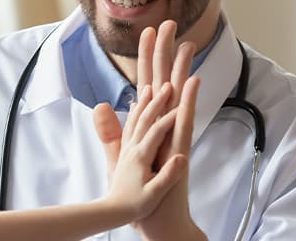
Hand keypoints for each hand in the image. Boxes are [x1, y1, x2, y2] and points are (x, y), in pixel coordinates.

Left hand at [94, 21, 205, 239]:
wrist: (155, 215)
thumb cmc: (140, 187)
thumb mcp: (120, 153)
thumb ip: (110, 130)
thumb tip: (101, 105)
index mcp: (149, 122)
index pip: (147, 82)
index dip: (145, 59)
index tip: (146, 32)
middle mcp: (164, 123)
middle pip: (164, 80)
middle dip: (164, 52)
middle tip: (168, 23)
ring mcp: (173, 134)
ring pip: (178, 94)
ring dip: (182, 68)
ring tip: (187, 42)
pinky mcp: (179, 148)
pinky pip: (184, 120)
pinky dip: (189, 100)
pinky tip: (191, 80)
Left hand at [98, 83, 187, 220]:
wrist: (114, 211)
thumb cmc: (135, 206)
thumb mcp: (154, 194)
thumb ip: (167, 176)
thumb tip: (182, 158)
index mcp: (141, 156)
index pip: (156, 132)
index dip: (168, 117)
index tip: (181, 103)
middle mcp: (133, 148)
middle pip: (145, 119)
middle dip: (156, 101)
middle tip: (167, 84)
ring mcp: (128, 149)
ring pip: (136, 120)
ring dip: (144, 102)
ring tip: (151, 86)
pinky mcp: (127, 152)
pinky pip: (131, 127)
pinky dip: (135, 113)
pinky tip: (135, 105)